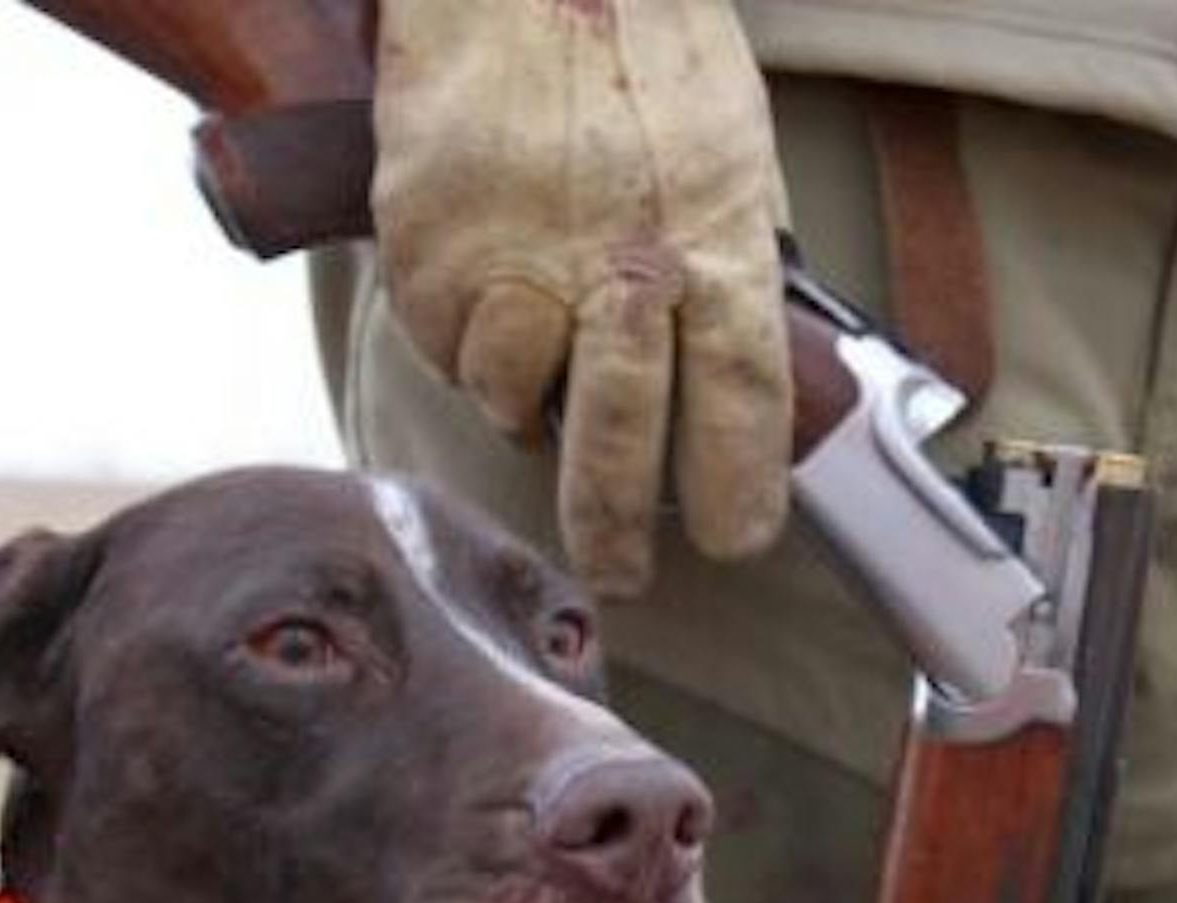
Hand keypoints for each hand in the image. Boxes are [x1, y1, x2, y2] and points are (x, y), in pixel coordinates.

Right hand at [371, 0, 791, 596]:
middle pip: (623, 441)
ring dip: (523, 404)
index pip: (740, 402)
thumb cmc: (641, 46)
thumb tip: (748, 353)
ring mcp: (516, 264)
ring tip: (534, 360)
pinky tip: (480, 293)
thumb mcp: (732, 149)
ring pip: (512, 399)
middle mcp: (617, 267)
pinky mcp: (428, 251)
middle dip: (617, 526)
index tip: (734, 540)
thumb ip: (738, 256)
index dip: (739, 488)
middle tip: (618, 575)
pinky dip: (461, 340)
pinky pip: (443, 345)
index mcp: (715, 242)